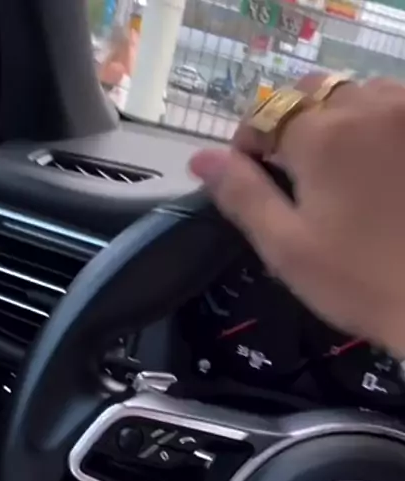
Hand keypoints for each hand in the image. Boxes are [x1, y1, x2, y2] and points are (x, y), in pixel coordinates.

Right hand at [190, 75, 404, 358]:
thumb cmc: (359, 282)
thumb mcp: (287, 248)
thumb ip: (243, 195)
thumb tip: (200, 157)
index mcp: (321, 137)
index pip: (266, 117)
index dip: (249, 146)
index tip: (253, 179)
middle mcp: (368, 107)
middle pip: (313, 94)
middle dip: (295, 126)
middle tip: (298, 177)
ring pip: (358, 94)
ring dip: (340, 119)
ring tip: (342, 170)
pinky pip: (397, 107)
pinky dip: (379, 124)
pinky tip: (381, 166)